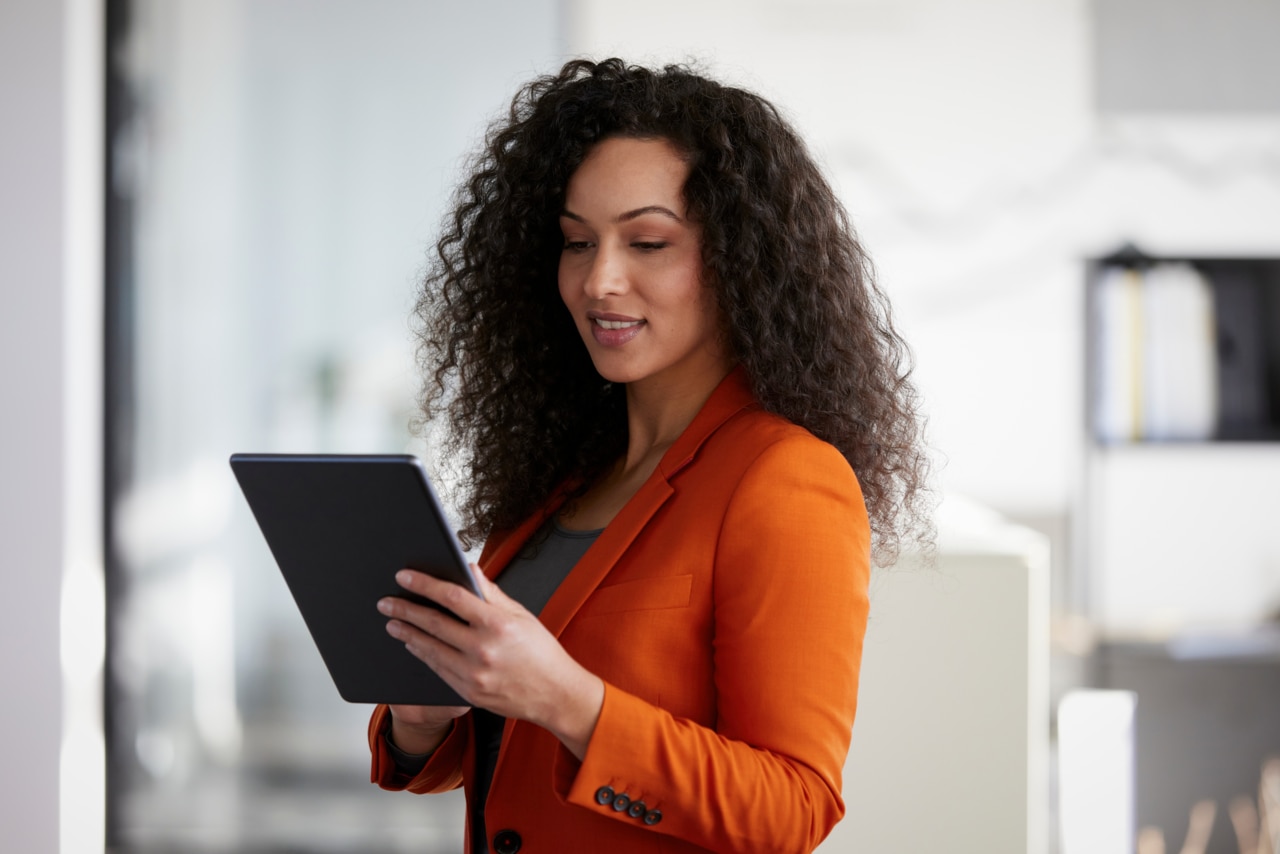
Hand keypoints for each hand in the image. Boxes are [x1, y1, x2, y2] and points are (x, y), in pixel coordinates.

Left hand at [377, 567, 603, 758]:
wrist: (555, 695)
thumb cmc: (542, 652)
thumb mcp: (521, 616)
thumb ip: (491, 593)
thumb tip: (469, 569)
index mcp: (498, 624)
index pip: (452, 596)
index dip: (424, 584)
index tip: (405, 577)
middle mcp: (483, 649)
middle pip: (434, 624)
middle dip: (406, 610)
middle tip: (386, 602)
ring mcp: (473, 674)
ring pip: (430, 649)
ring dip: (408, 634)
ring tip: (393, 622)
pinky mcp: (468, 693)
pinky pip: (438, 669)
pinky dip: (422, 654)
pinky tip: (413, 644)